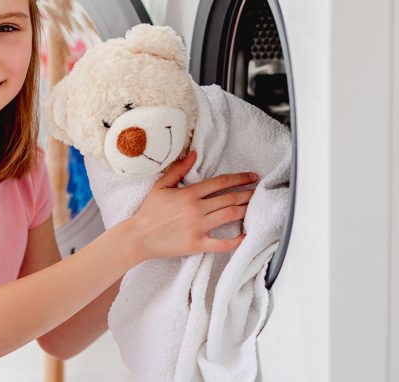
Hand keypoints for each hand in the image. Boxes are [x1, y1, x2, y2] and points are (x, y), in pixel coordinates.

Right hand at [126, 151, 258, 261]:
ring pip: (229, 216)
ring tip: (256, 206)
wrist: (138, 236)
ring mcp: (198, 227)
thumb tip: (194, 154)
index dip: (239, 178)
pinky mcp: (197, 244)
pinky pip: (222, 243)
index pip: (220, 183)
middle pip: (229, 199)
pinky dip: (236, 240)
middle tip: (259, 191)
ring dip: (245, 210)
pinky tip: (247, 236)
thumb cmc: (149, 211)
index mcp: (189, 194)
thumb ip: (179, 169)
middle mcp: (196, 209)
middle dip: (247, 194)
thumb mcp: (161, 186)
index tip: (251, 177)